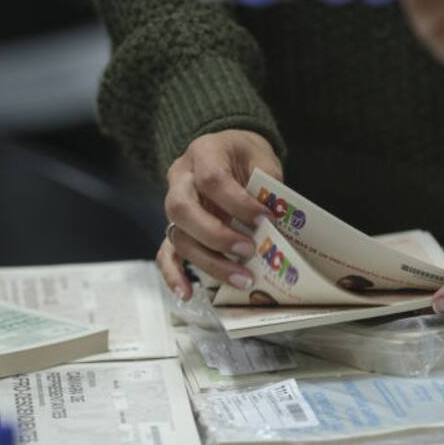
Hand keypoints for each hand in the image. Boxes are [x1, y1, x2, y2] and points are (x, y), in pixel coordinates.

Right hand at [157, 130, 282, 300]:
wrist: (228, 150)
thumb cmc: (246, 156)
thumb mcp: (262, 158)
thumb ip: (268, 187)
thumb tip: (277, 225)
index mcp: (203, 153)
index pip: (211, 179)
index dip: (238, 202)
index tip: (266, 218)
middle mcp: (180, 178)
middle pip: (183, 210)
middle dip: (217, 236)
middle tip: (249, 250)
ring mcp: (173, 204)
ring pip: (179, 236)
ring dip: (210, 261)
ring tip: (242, 278)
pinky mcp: (176, 227)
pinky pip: (166, 252)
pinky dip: (174, 275)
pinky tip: (187, 294)